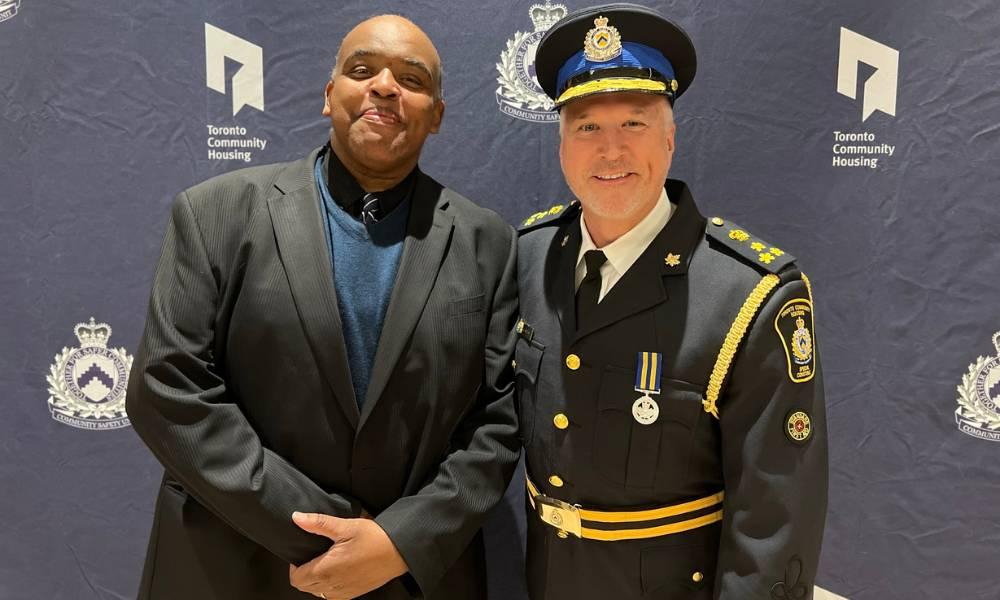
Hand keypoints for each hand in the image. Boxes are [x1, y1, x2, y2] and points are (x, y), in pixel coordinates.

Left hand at [289, 511, 407, 598]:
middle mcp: (333, 586)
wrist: (400, 551)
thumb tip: (297, 517)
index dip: (294, 566)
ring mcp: (344, 592)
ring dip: (316, 582)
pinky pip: (333, 596)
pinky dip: (329, 587)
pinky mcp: (355, 593)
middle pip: (305, 588)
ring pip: (318, 593)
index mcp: (326, 569)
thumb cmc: (374, 538)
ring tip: (326, 563)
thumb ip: (318, 523)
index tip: (303, 553)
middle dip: (303, 573)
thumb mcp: (345, 526)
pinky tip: (338, 571)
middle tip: (314, 556)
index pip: (296, 579)